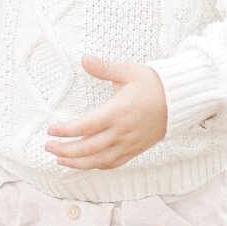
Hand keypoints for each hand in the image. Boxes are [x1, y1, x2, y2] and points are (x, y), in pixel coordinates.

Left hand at [47, 58, 168, 172]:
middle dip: (65, 150)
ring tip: (60, 159)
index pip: (86, 126)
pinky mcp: (134, 151)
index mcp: (118, 112)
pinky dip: (96, 166)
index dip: (66, 131)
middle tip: (48, 146)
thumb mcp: (128, 71)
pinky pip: (112, 164)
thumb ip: (105, 68)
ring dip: (77, 163)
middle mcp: (122, 133)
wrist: (178, 101)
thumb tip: (84, 58)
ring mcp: (129, 145)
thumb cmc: (152, 83)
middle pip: (88, 148)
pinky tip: (85, 163)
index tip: (50, 130)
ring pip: (98, 161)